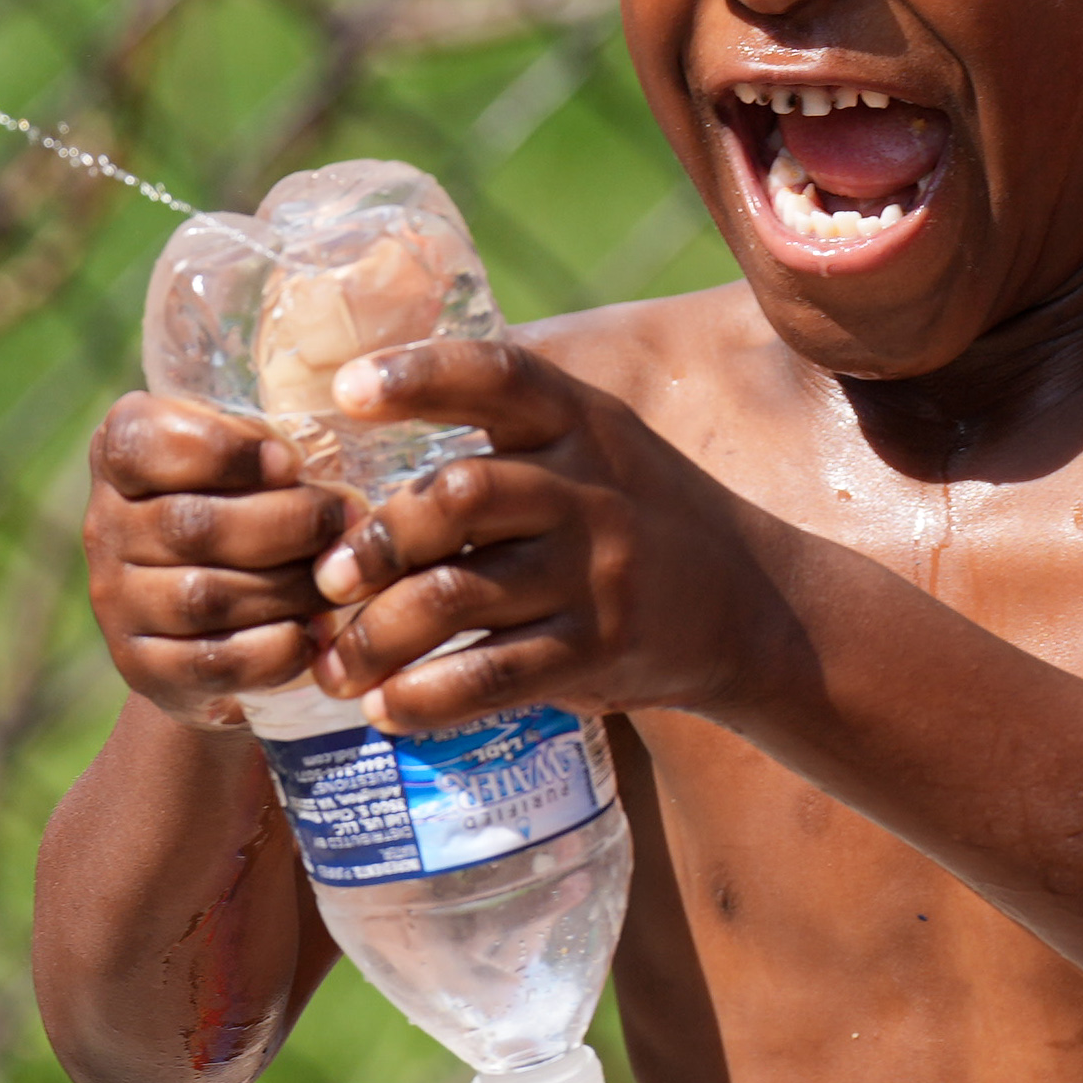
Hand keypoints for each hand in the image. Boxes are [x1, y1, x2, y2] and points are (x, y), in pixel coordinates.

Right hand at [80, 393, 345, 728]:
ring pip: (205, 597)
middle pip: (191, 525)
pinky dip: (276, 650)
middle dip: (288, 522)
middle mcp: (104, 526)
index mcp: (120, 456)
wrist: (211, 621)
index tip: (292, 460)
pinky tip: (316, 633)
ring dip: (291, 587)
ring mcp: (116, 602)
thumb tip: (329, 465)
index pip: (141, 443)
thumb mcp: (244, 460)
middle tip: (349, 518)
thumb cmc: (245, 509)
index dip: (222, 451)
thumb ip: (266, 445)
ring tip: (343, 578)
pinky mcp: (141, 666)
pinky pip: (212, 662)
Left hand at [304, 337, 783, 731]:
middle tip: (326, 580)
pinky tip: (386, 708)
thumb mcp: (596, 446)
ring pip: (458, 595)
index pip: (496, 375)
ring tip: (334, 664)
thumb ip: (507, 434)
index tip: (345, 388)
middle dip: (379, 540)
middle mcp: (587, 489)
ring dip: (379, 634)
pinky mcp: (600, 649)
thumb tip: (363, 423)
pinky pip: (495, 674)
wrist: (755, 604)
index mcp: (578, 422)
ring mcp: (596, 573)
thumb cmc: (639, 515)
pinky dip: (428, 697)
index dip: (418, 375)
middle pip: (459, 496)